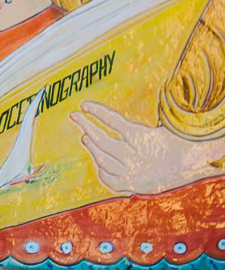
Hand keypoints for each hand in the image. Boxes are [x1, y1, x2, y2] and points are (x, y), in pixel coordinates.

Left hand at [70, 101, 223, 194]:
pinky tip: (98, 160)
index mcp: (144, 138)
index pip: (114, 121)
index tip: (83, 105)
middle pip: (102, 141)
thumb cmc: (180, 141)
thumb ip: (155, 112)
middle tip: (74, 117)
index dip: (97, 112)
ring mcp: (132, 173)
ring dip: (91, 147)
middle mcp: (135, 156)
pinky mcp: (132, 185)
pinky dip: (101, 169)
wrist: (195, 167)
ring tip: (85, 136)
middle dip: (86, 126)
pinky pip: (109, 179)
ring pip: (102, 159)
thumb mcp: (168, 125)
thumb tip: (163, 84)